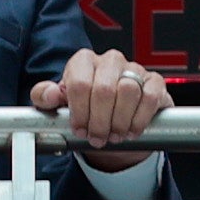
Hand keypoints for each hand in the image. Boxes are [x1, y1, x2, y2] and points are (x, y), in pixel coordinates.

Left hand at [37, 49, 167, 170]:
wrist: (114, 120)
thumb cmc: (86, 108)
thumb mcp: (59, 105)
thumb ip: (45, 97)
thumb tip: (51, 93)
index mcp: (83, 61)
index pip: (79, 83)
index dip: (79, 112)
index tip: (79, 130)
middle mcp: (109, 61)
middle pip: (104, 90)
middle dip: (99, 121)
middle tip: (97, 138)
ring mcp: (134, 69)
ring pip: (128, 92)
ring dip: (119, 121)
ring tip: (114, 136)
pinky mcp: (154, 81)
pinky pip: (150, 97)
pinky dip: (140, 118)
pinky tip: (132, 130)